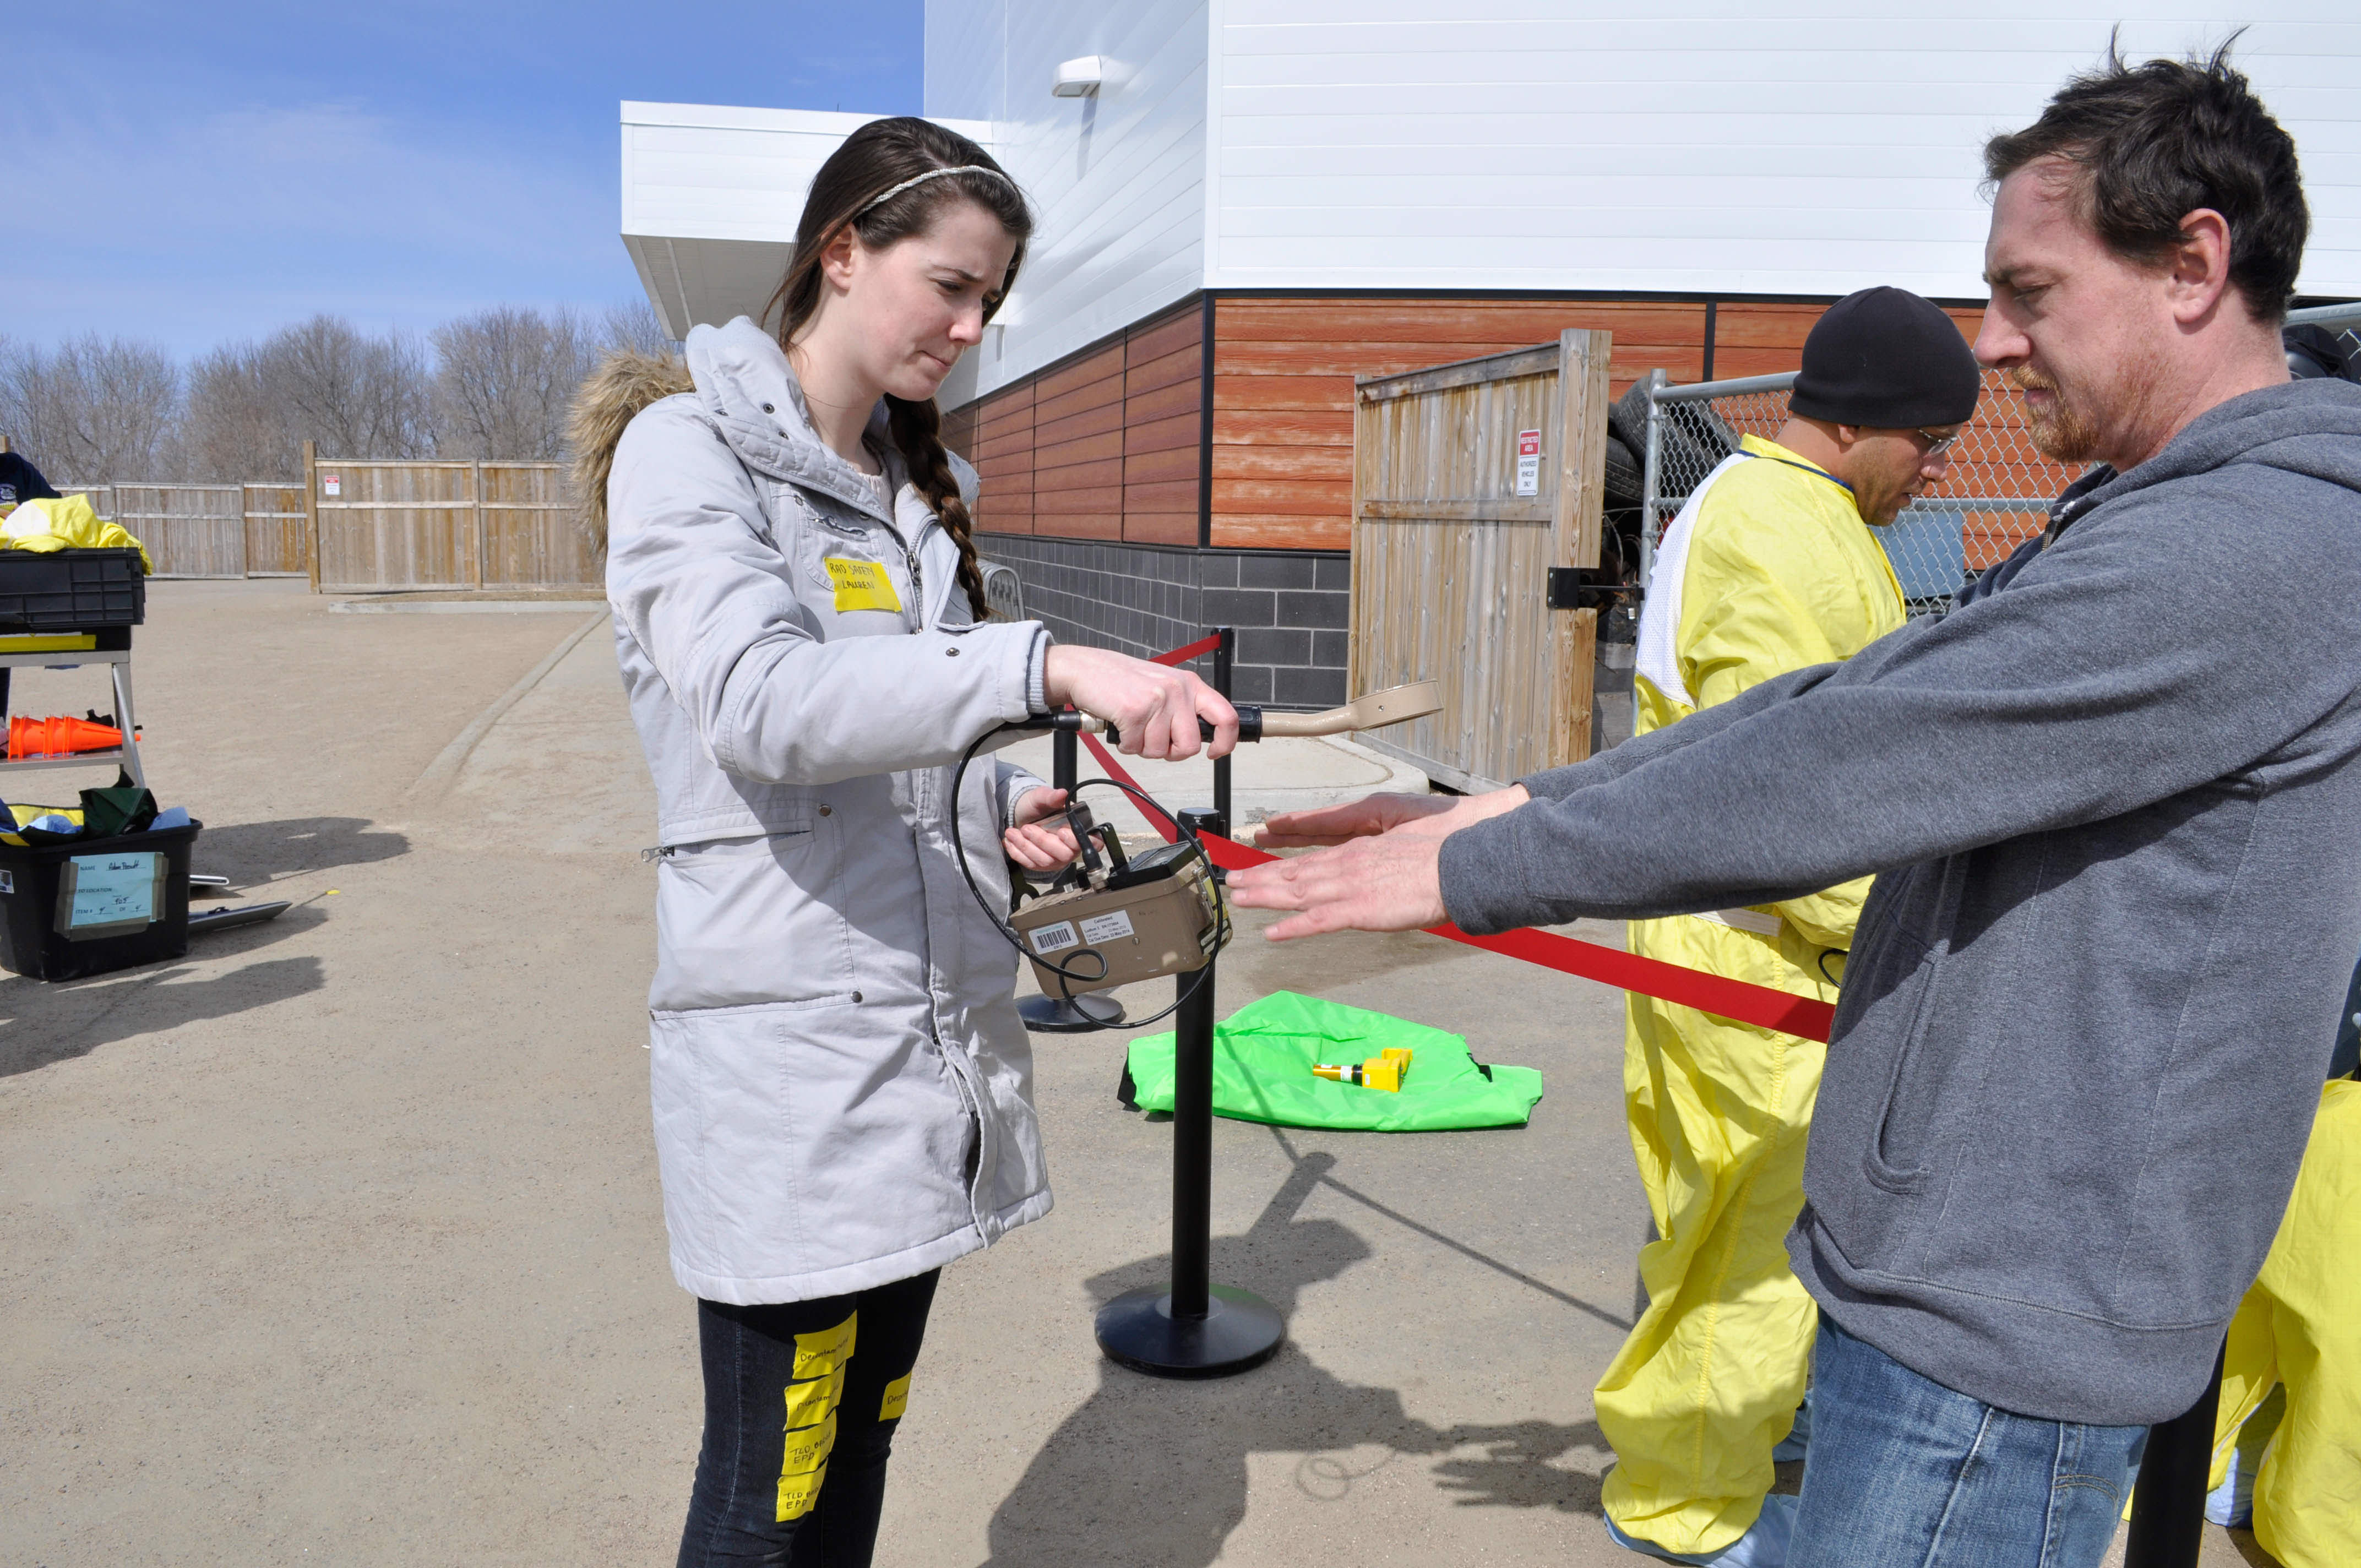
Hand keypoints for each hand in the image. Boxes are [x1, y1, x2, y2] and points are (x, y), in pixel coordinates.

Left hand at [1003, 787, 1080, 871]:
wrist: (1021, 815)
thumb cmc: (1037, 806)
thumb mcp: (1042, 797)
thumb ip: (1051, 797)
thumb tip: (1061, 793)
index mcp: (1080, 829)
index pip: (1093, 842)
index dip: (1080, 841)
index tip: (1062, 832)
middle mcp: (1072, 847)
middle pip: (1065, 854)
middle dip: (1043, 842)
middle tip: (1027, 828)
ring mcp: (1057, 858)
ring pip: (1046, 861)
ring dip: (1027, 847)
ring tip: (1012, 832)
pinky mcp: (1042, 865)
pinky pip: (1032, 865)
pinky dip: (1018, 853)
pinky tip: (1010, 842)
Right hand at [1043, 645, 1237, 761]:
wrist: (1083, 669)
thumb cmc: (1119, 680)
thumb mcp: (1161, 685)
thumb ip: (1182, 708)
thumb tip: (1196, 739)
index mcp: (1190, 684)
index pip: (1226, 717)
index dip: (1225, 742)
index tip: (1213, 753)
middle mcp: (1178, 690)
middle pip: (1189, 746)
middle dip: (1169, 752)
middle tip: (1151, 740)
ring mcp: (1157, 700)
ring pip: (1159, 751)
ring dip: (1140, 746)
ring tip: (1130, 725)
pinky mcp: (1135, 711)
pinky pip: (1135, 748)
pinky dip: (1123, 744)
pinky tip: (1118, 725)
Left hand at [1227, 786, 1529, 940]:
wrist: (1462, 864)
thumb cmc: (1443, 857)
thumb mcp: (1404, 854)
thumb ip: (1381, 867)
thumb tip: (1375, 880)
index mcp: (1360, 852)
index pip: (1311, 859)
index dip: (1281, 865)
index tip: (1258, 866)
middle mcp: (1349, 864)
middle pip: (1295, 872)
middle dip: (1260, 876)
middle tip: (1233, 881)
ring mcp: (1352, 885)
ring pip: (1298, 892)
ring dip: (1264, 895)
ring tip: (1238, 898)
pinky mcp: (1361, 908)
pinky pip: (1319, 920)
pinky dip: (1293, 927)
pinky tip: (1271, 932)